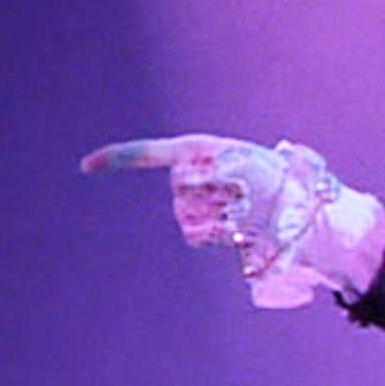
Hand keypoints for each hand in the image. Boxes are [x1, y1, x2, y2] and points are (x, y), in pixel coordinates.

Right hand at [81, 134, 291, 256]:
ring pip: (184, 214)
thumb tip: (185, 181)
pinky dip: (212, 233)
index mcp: (199, 151)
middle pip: (179, 188)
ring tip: (243, 210)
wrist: (298, 207)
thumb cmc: (278, 176)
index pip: (149, 153)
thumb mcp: (250, 163)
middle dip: (209, 190)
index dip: (117, 158)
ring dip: (213, 213)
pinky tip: (234, 231)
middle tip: (241, 192)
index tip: (86, 167)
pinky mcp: (206, 230)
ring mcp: (196, 205)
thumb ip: (213, 166)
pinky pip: (194, 234)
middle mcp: (192, 177)